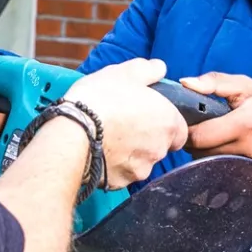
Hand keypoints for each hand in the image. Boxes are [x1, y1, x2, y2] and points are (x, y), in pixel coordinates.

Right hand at [65, 59, 188, 186]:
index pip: (180, 129)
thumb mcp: (125, 72)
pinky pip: (121, 173)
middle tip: (125, 122)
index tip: (148, 115)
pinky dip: (114, 164)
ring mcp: (140, 169)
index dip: (165, 122)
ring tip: (109, 135)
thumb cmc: (100, 100)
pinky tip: (99, 149)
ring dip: (130, 151)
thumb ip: (149, 70)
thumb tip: (159, 68)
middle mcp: (159, 150)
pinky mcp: (120, 183)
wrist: (72, 133)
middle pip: (161, 146)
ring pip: (141, 161)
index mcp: (168, 123)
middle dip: (146, 137)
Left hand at [179, 73, 251, 198]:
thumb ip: (216, 82)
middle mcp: (251, 148)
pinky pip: (221, 175)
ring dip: (203, 154)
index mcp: (247, 122)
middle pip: (201, 153)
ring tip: (213, 140)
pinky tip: (223, 155)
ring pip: (208, 165)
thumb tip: (185, 83)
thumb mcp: (248, 87)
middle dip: (193, 141)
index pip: (200, 135)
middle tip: (199, 130)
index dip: (187, 129)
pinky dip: (216, 165)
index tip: (187, 121)